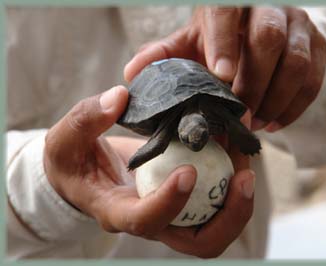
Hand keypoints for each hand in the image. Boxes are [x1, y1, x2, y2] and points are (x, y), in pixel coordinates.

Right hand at [44, 86, 254, 257]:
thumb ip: (86, 120)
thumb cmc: (73, 161)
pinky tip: (236, 139)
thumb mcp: (65, 140)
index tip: (188, 171)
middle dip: (229, 215)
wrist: (87, 173)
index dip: (169, 202)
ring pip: (219, 223)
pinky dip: (233, 173)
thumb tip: (118, 97)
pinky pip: (219, 196)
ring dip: (240, 194)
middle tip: (245, 176)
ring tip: (246, 150)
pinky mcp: (188, 198)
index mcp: (117, 212)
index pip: (145, 221)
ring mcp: (175, 213)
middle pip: (199, 241)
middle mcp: (154, 220)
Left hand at [124, 6, 325, 131]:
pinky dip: (294, 107)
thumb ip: (164, 56)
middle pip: (269, 37)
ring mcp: (298, 25)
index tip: (221, 78)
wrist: (254, 34)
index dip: (224, 43)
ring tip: (255, 125)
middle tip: (238, 116)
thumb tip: (132, 75)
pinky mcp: (318, 46)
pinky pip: (314, 79)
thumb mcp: (188, 43)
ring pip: (296, 62)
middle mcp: (270, 7)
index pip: (228, 12)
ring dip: (275, 99)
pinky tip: (274, 123)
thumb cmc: (217, 39)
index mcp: (232, 2)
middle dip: (253, 83)